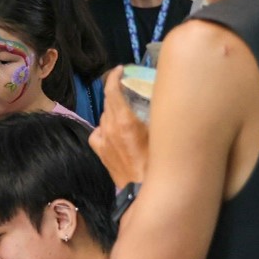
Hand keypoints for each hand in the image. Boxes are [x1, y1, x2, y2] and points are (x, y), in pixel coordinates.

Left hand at [89, 68, 149, 187]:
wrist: (144, 189)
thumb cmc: (157, 161)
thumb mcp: (160, 132)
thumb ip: (154, 113)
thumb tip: (155, 97)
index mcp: (124, 120)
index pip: (112, 90)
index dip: (114, 76)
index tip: (120, 70)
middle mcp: (110, 128)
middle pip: (108, 101)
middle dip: (116, 91)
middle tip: (127, 88)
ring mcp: (103, 140)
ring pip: (104, 116)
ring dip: (113, 111)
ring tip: (125, 112)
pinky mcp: (100, 152)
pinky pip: (97, 133)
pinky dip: (104, 128)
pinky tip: (113, 131)